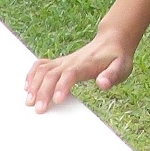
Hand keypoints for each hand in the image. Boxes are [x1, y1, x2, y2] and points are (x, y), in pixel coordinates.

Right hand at [23, 28, 137, 112]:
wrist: (112, 41)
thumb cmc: (117, 58)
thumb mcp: (122, 67)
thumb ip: (112, 75)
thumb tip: (102, 84)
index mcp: (85, 64)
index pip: (70, 74)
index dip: (62, 86)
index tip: (57, 100)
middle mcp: (71, 61)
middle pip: (52, 74)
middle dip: (43, 91)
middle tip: (39, 109)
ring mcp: (63, 61)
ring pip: (43, 70)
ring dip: (33, 85)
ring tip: (29, 101)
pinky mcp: (59, 62)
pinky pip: (41, 65)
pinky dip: (31, 74)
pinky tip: (27, 86)